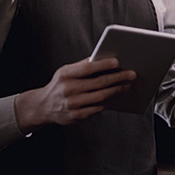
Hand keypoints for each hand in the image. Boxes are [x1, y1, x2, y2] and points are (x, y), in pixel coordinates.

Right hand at [14, 57, 135, 133]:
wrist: (43, 106)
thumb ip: (81, 65)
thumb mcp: (65, 71)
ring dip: (116, 90)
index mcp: (66, 75)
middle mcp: (69, 89)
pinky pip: (97, 109)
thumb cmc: (58, 86)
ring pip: (101, 97)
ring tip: (126, 85)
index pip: (88, 68)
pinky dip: (107, 102)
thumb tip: (101, 59)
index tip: (117, 62)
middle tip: (130, 74)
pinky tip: (114, 97)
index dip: (104, 64)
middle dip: (118, 78)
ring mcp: (73, 104)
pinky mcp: (77, 116)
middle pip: (99, 83)